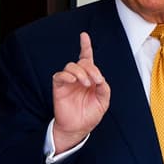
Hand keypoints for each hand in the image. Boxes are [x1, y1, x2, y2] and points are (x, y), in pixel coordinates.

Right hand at [51, 32, 110, 151]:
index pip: (87, 58)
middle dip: (91, 68)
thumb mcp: (103, 102)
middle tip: (96, 80)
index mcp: (89, 78)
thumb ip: (104, 89)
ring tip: (86, 83)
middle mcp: (78, 77)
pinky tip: (73, 81)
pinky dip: (66, 75)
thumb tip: (100, 79)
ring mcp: (68, 81)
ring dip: (81, 72)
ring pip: (71, 66)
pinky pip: (59, 75)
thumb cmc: (90, 115)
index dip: (85, 46)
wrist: (78, 128)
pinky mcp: (59, 87)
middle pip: (82, 62)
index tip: (84, 36)